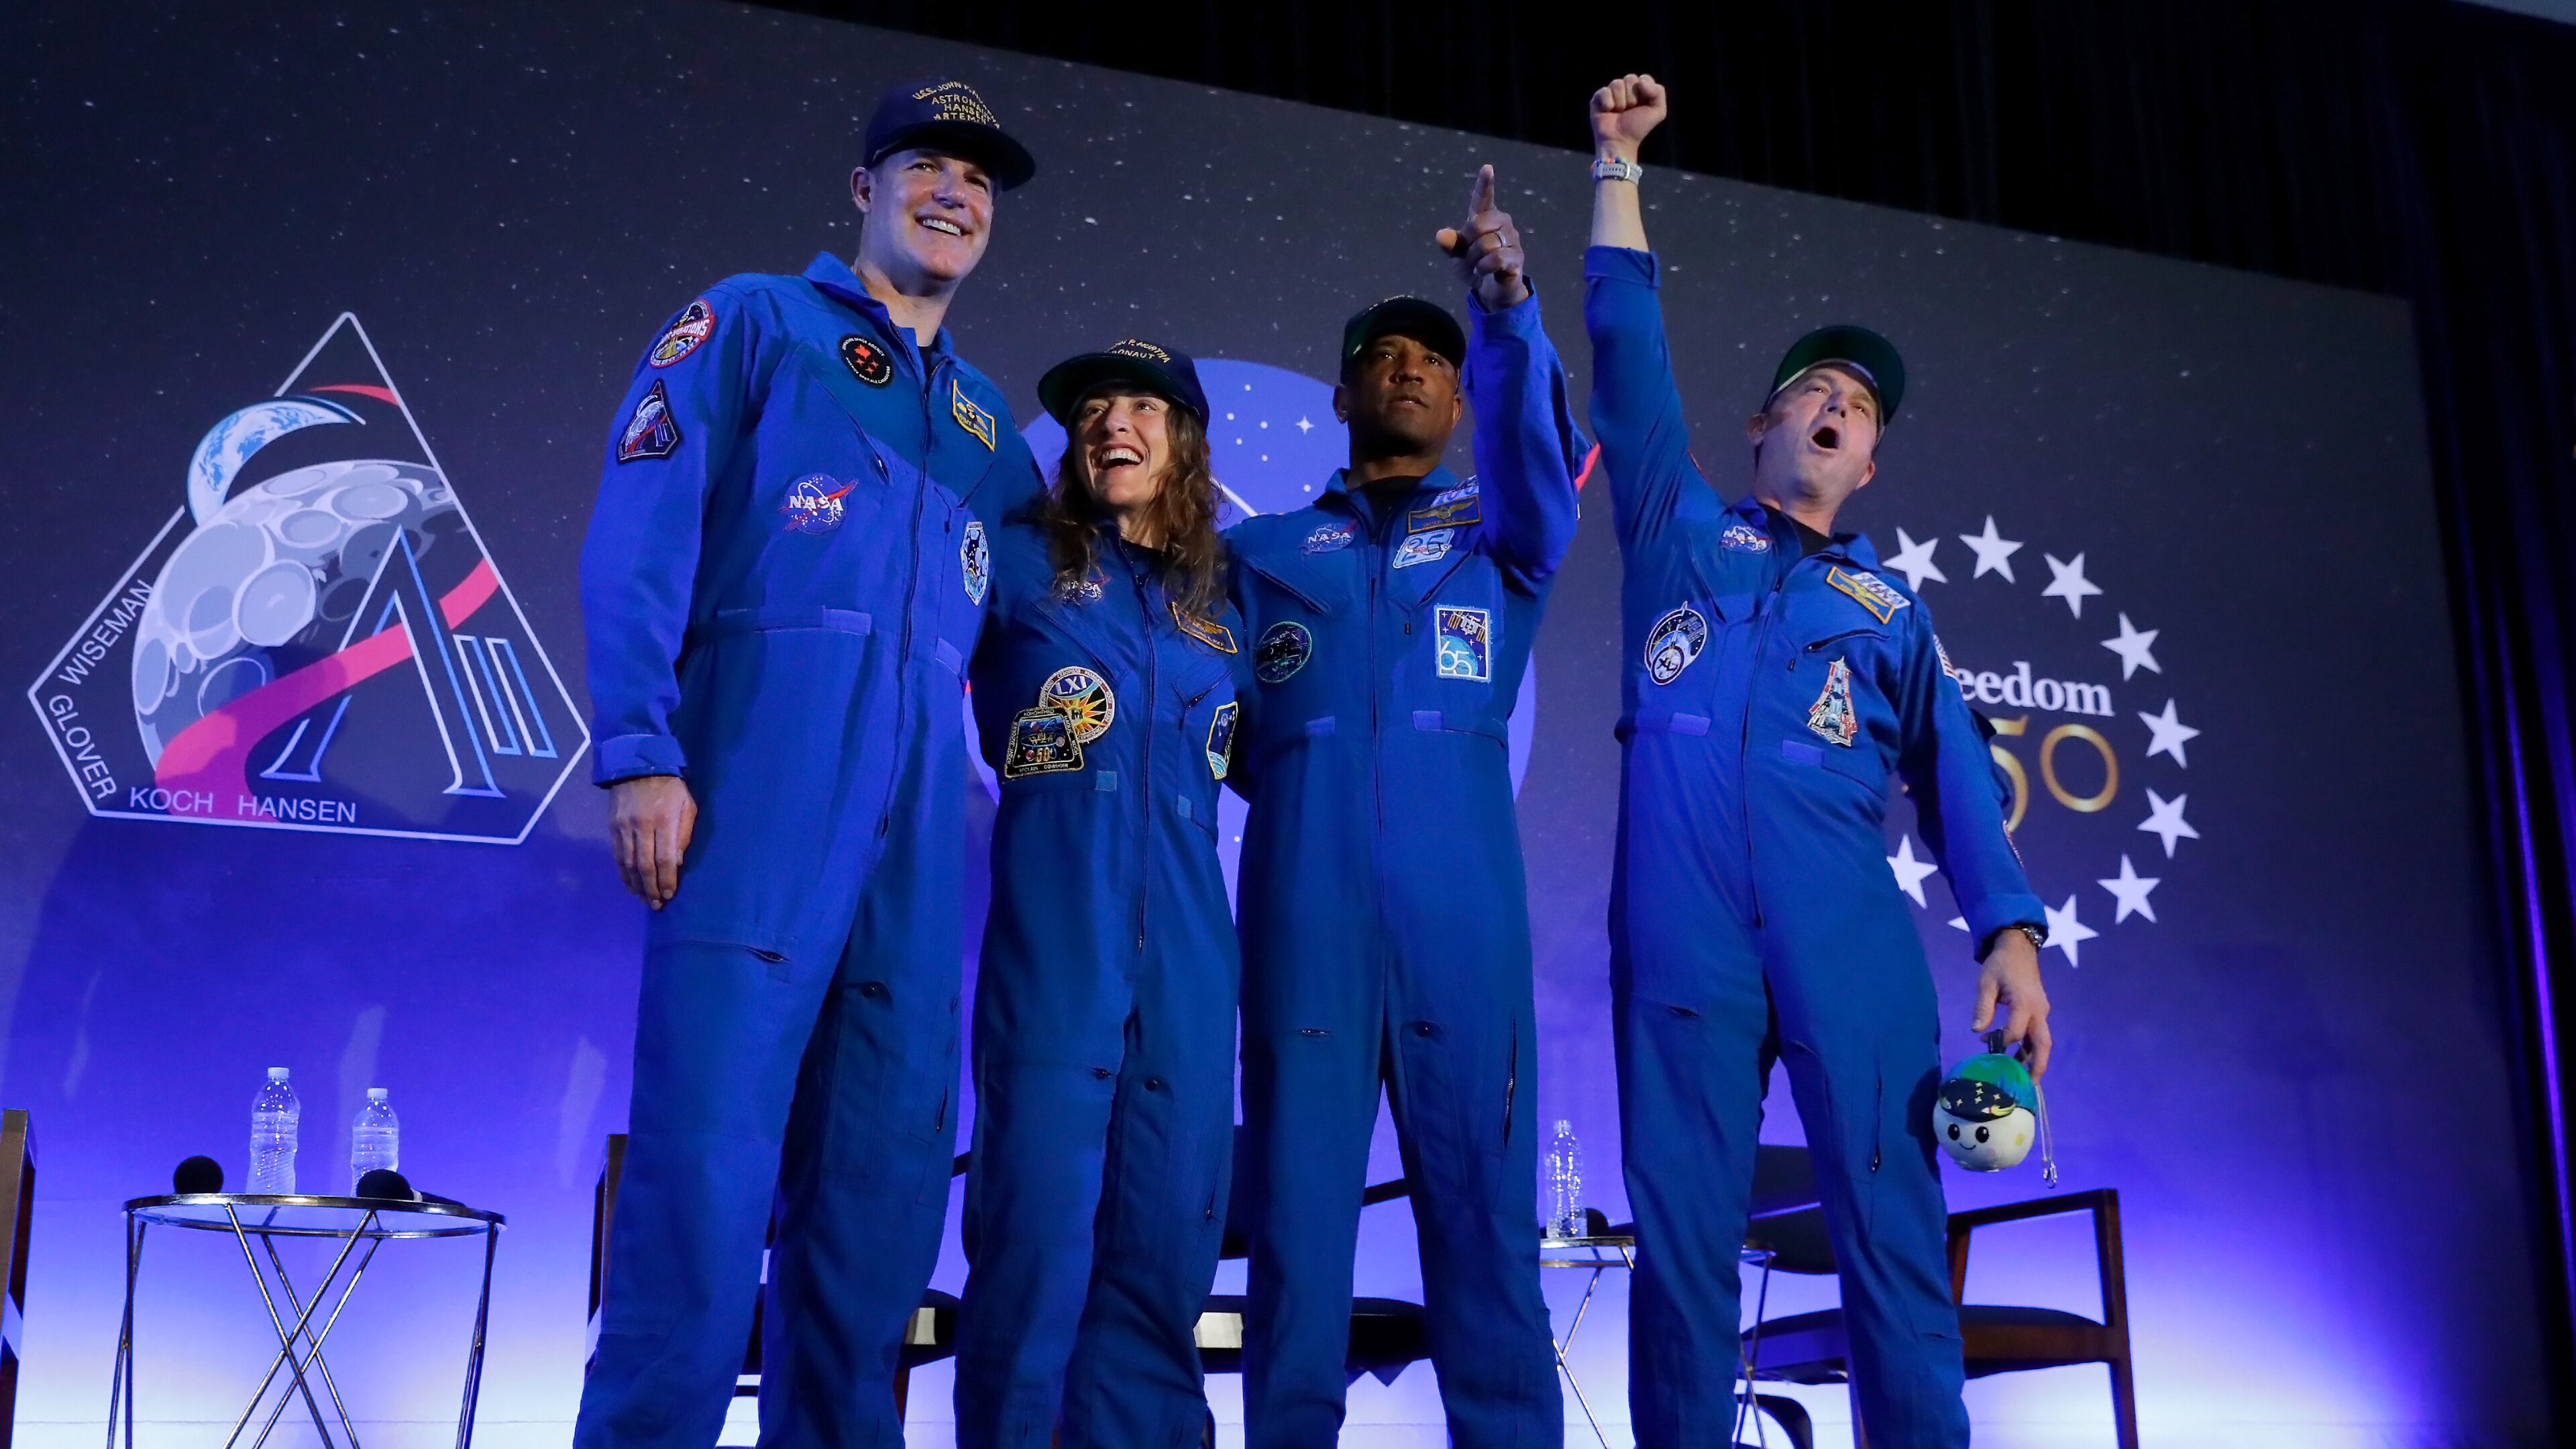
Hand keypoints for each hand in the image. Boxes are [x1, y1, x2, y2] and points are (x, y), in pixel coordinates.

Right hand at [610, 774, 697, 909]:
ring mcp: (624, 827)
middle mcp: (642, 826)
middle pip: (645, 865)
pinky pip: (617, 855)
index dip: (667, 879)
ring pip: (629, 863)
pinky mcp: (612, 827)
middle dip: (651, 888)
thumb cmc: (670, 787)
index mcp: (664, 821)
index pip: (665, 858)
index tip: (669, 895)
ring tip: (643, 899)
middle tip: (656, 905)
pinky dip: (623, 873)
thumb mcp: (687, 805)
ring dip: (636, 885)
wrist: (637, 764)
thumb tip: (677, 863)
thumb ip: (683, 834)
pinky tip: (629, 885)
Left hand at [1435, 164, 1529, 311]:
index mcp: (1485, 217)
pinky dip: (1484, 267)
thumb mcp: (1458, 256)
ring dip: (1475, 260)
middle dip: (1469, 244)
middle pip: (1478, 225)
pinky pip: (1496, 258)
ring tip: (1478, 266)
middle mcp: (1502, 223)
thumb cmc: (1476, 265)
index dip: (1485, 184)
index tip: (1487, 168)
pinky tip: (1484, 272)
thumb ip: (1450, 244)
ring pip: (1487, 244)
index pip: (1484, 197)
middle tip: (1470, 256)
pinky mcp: (1517, 257)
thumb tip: (1441, 236)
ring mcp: (1512, 239)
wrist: (1492, 290)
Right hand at [1590, 73, 1667, 160]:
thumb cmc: (1638, 128)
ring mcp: (1611, 92)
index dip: (1644, 91)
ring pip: (1617, 83)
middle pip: (1630, 78)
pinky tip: (1608, 112)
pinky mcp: (1598, 98)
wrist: (1620, 141)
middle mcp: (1625, 88)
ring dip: (1620, 102)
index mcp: (1640, 89)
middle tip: (1629, 110)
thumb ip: (1658, 92)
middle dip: (1632, 97)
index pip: (1644, 78)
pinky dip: (1608, 103)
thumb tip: (1640, 81)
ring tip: (1619, 112)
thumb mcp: (1658, 111)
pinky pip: (1604, 91)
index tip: (1642, 105)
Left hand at [1972, 930, 2053, 1077]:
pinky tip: (2019, 1058)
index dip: (2002, 1042)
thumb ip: (1982, 1007)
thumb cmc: (2000, 964)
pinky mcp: (2040, 1011)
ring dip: (2035, 1059)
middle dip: (2038, 1065)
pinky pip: (2038, 1034)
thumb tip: (1976, 1031)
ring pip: (2043, 1041)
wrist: (2019, 949)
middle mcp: (2039, 1010)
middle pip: (2043, 1043)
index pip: (2016, 1031)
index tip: (1987, 1046)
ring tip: (2023, 1078)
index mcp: (2024, 1002)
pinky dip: (2031, 1048)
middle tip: (2029, 1085)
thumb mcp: (1986, 982)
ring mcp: (2042, 1011)